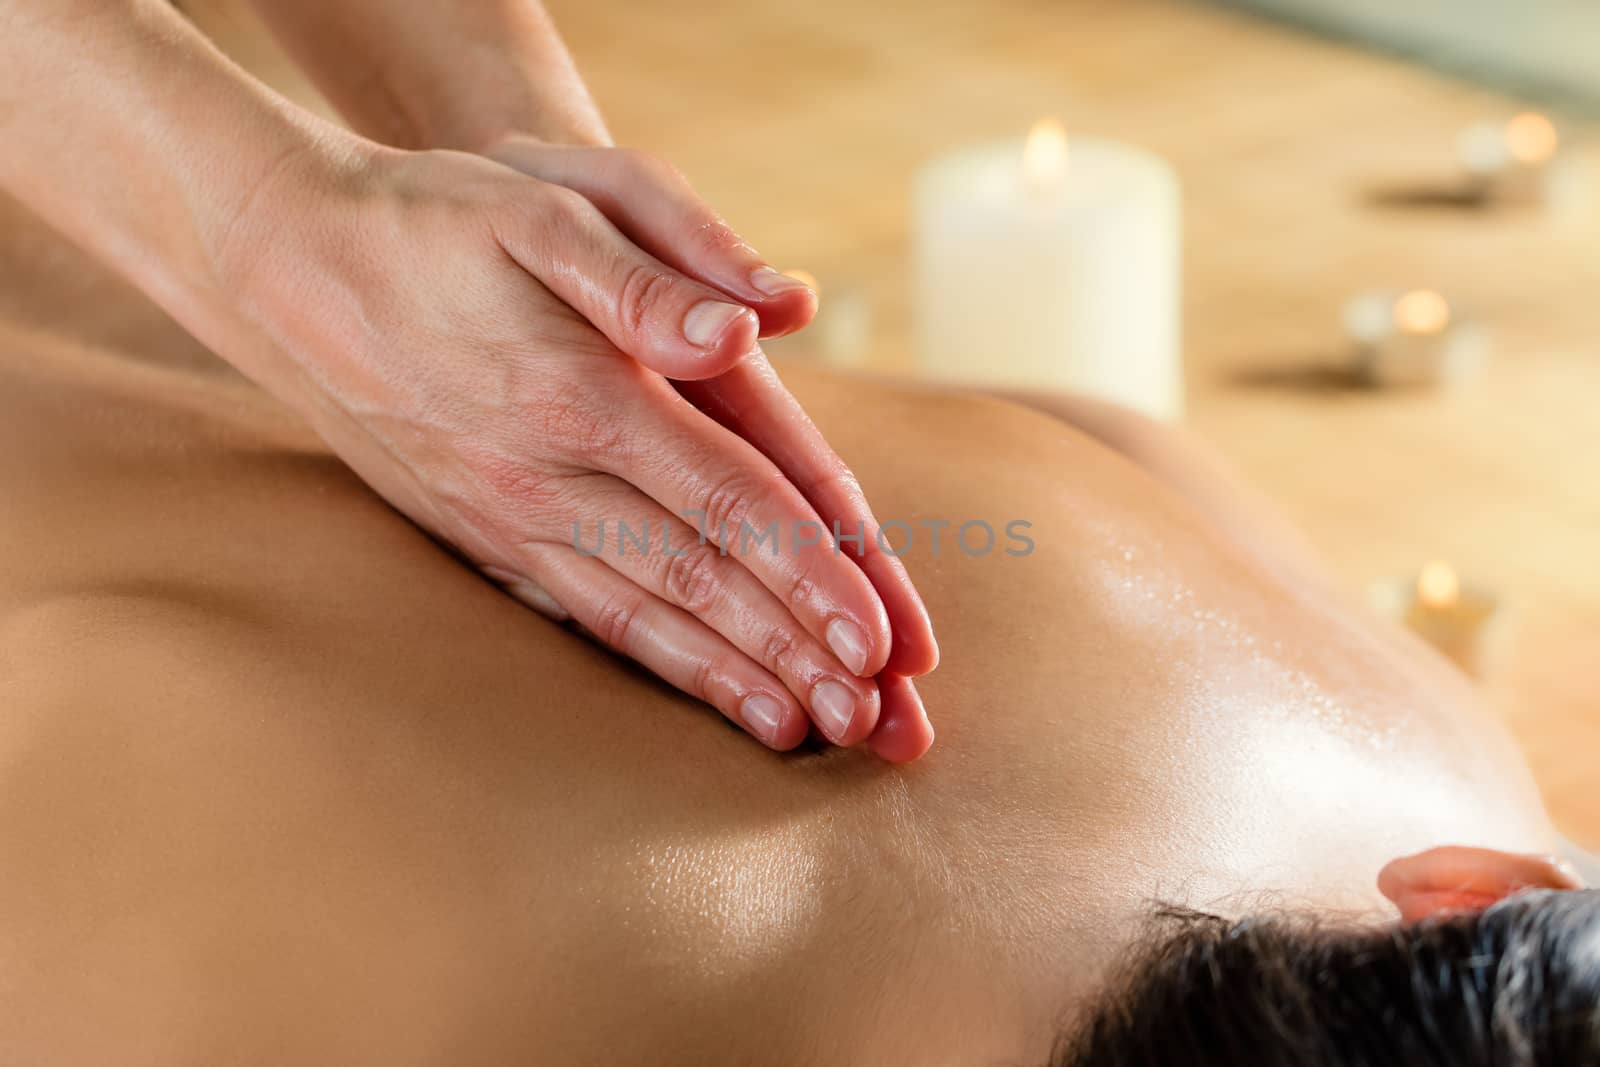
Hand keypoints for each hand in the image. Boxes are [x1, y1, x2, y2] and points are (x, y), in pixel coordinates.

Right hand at [220, 144, 931, 754]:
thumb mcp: (542, 201)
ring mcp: (510, 519)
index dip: (811, 571)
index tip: (880, 637)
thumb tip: (757, 326)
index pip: (727, 498)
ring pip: (643, 616)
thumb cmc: (432, 220)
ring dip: (733, 678)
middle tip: (876, 723)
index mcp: (585, 393)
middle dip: (795, 651)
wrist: (290, 265)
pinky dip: (657, 663)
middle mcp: (548, 476)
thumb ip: (656, 270)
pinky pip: (585, 618)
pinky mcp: (484, 539)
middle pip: (699, 578)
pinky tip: (700, 694)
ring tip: (809, 734)